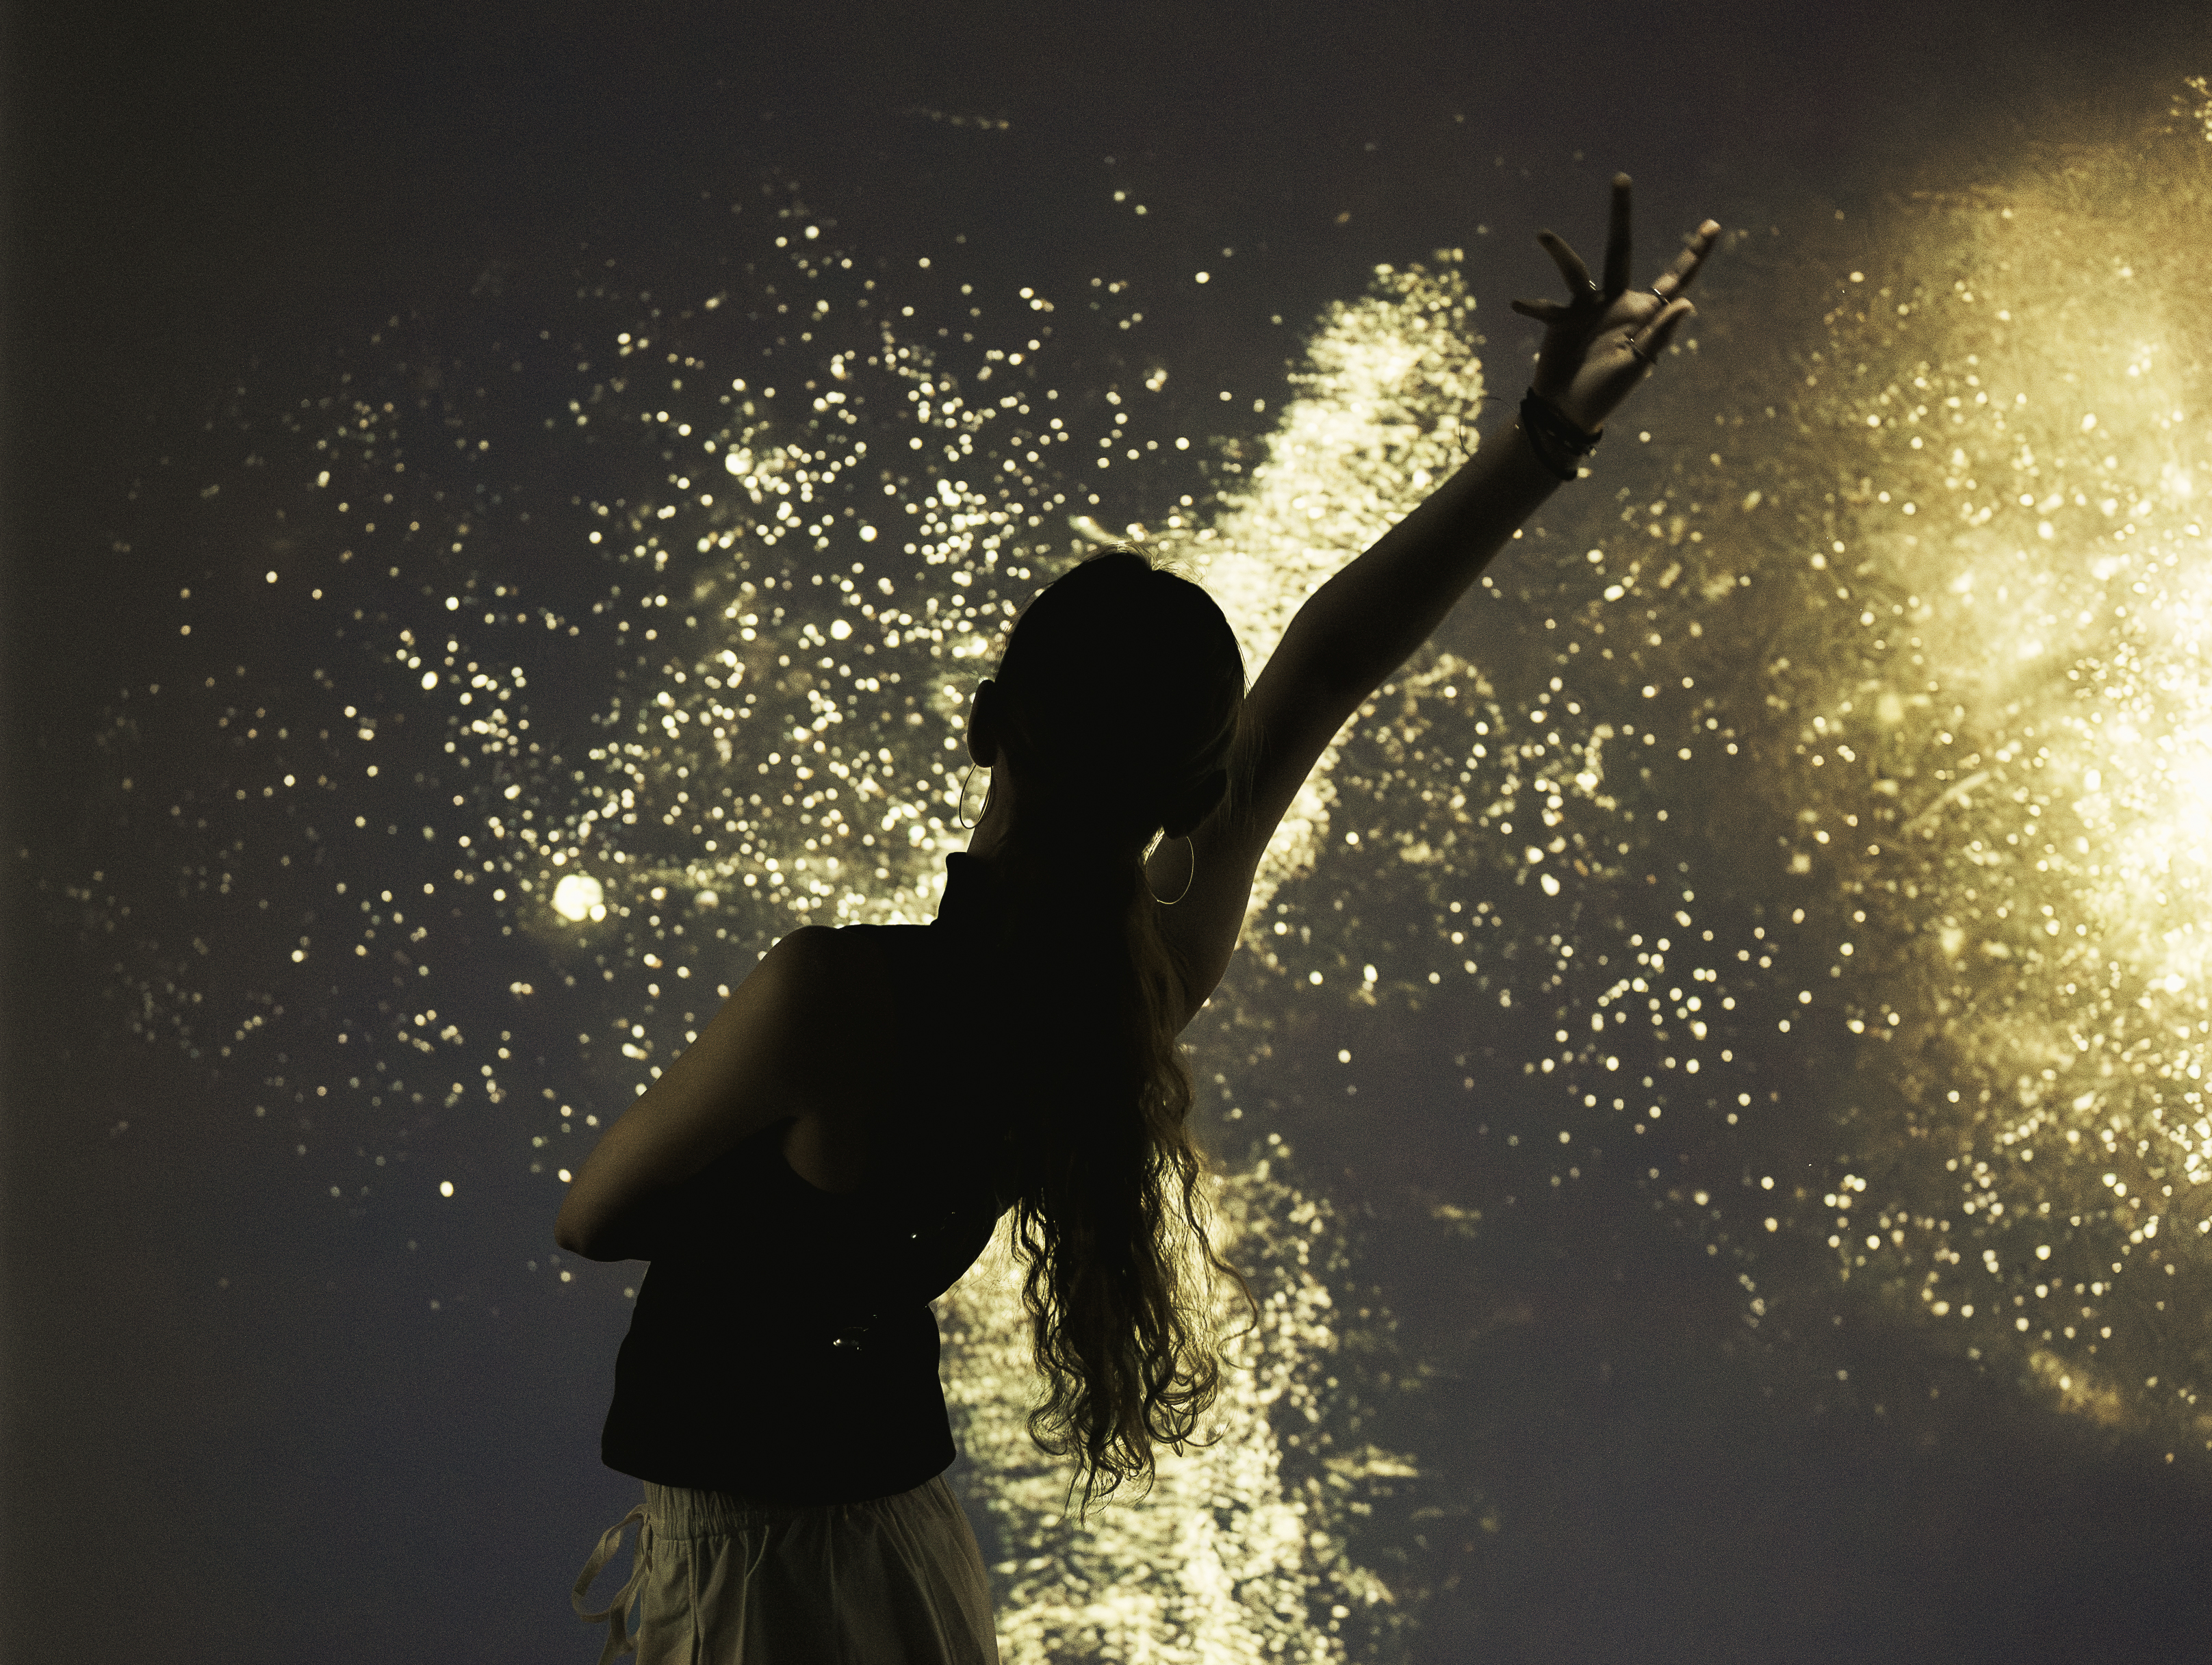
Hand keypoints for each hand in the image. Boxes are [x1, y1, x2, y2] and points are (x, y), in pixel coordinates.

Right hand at [1509, 175, 1720, 434]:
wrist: (1566, 410)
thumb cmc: (1606, 393)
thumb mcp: (1635, 366)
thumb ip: (1658, 334)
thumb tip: (1688, 302)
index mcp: (1644, 314)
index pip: (1676, 279)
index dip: (1694, 254)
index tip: (1714, 225)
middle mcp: (1618, 302)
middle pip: (1620, 250)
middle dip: (1621, 216)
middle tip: (1620, 179)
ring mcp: (1589, 307)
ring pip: (1577, 269)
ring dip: (1560, 253)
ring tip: (1543, 236)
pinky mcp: (1563, 318)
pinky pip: (1548, 306)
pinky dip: (1533, 306)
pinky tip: (1516, 304)